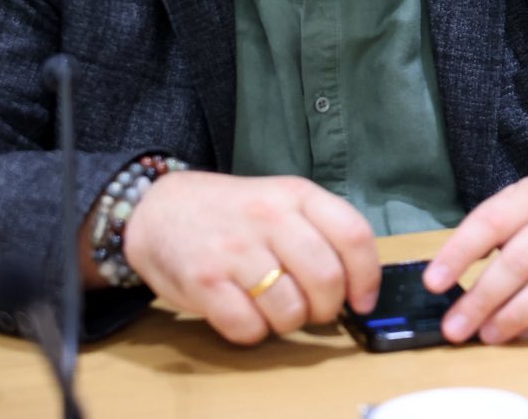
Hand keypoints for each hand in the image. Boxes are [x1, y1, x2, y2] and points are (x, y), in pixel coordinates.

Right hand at [119, 171, 380, 344]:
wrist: (160, 209)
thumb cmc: (233, 213)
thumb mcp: (282, 200)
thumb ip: (320, 231)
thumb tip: (359, 284)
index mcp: (297, 195)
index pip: (354, 236)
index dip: (367, 277)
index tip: (363, 301)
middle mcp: (269, 218)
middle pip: (326, 279)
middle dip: (328, 308)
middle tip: (315, 310)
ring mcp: (235, 249)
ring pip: (290, 310)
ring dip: (290, 323)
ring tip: (275, 308)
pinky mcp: (203, 281)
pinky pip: (248, 327)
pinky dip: (253, 332)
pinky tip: (245, 313)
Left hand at [422, 175, 527, 344]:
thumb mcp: (522, 204)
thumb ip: (490, 231)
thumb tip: (447, 273)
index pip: (491, 221)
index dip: (460, 253)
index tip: (434, 282)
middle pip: (518, 261)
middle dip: (482, 299)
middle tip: (455, 327)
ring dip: (513, 318)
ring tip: (487, 334)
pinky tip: (527, 332)